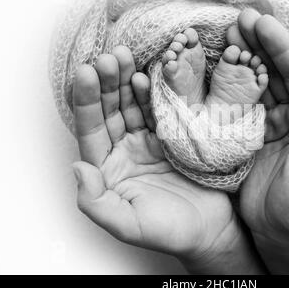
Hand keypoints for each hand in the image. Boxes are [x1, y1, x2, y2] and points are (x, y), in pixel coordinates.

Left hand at [71, 46, 263, 273]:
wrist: (211, 228)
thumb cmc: (170, 231)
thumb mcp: (128, 225)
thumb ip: (96, 202)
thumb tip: (77, 168)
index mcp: (108, 170)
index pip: (91, 130)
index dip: (86, 101)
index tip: (85, 73)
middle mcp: (125, 151)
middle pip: (110, 111)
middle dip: (106, 83)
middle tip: (108, 58)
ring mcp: (148, 141)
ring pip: (132, 105)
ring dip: (126, 81)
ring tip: (124, 57)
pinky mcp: (172, 136)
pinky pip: (158, 110)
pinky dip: (152, 92)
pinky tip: (145, 76)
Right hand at [227, 10, 288, 272]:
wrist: (276, 233)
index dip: (282, 50)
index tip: (264, 26)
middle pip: (275, 73)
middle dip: (259, 45)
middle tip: (241, 21)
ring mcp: (266, 123)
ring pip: (255, 83)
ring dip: (242, 58)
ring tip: (227, 35)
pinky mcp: (244, 134)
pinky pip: (236, 104)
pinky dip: (227, 84)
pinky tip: (215, 67)